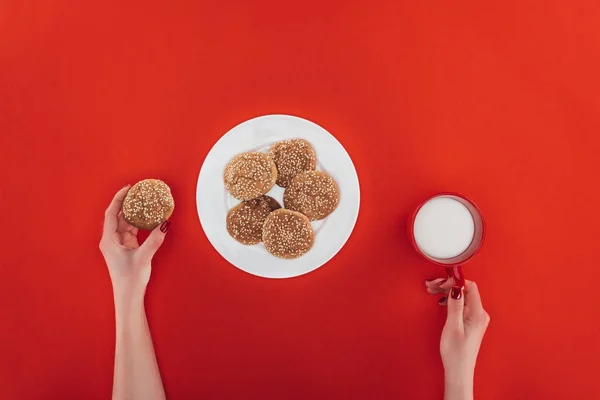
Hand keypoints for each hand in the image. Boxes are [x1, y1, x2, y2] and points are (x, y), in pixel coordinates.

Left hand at [99, 185, 169, 294]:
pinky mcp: (126, 249)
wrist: (128, 297)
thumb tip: (164, 224)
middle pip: (118, 216)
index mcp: (109, 241)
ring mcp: (119, 245)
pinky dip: (140, 224)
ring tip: (145, 203)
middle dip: (129, 204)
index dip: (119, 199)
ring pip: (126, 224)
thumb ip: (155, 239)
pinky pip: (132, 231)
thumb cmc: (130, 279)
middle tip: (139, 193)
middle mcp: (111, 240)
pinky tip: (148, 219)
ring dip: (135, 214)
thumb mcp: (144, 257)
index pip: (112, 213)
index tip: (128, 188)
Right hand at [425, 278, 489, 399]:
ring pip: (461, 296)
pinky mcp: (470, 321)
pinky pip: (461, 304)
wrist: (458, 370)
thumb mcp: (452, 326)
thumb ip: (455, 305)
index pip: (470, 287)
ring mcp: (476, 318)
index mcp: (478, 314)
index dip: (454, 281)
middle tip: (432, 285)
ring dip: (446, 291)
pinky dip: (449, 299)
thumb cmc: (456, 353)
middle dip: (447, 285)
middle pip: (465, 290)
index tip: (441, 281)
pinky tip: (441, 301)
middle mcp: (480, 314)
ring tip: (432, 290)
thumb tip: (456, 288)